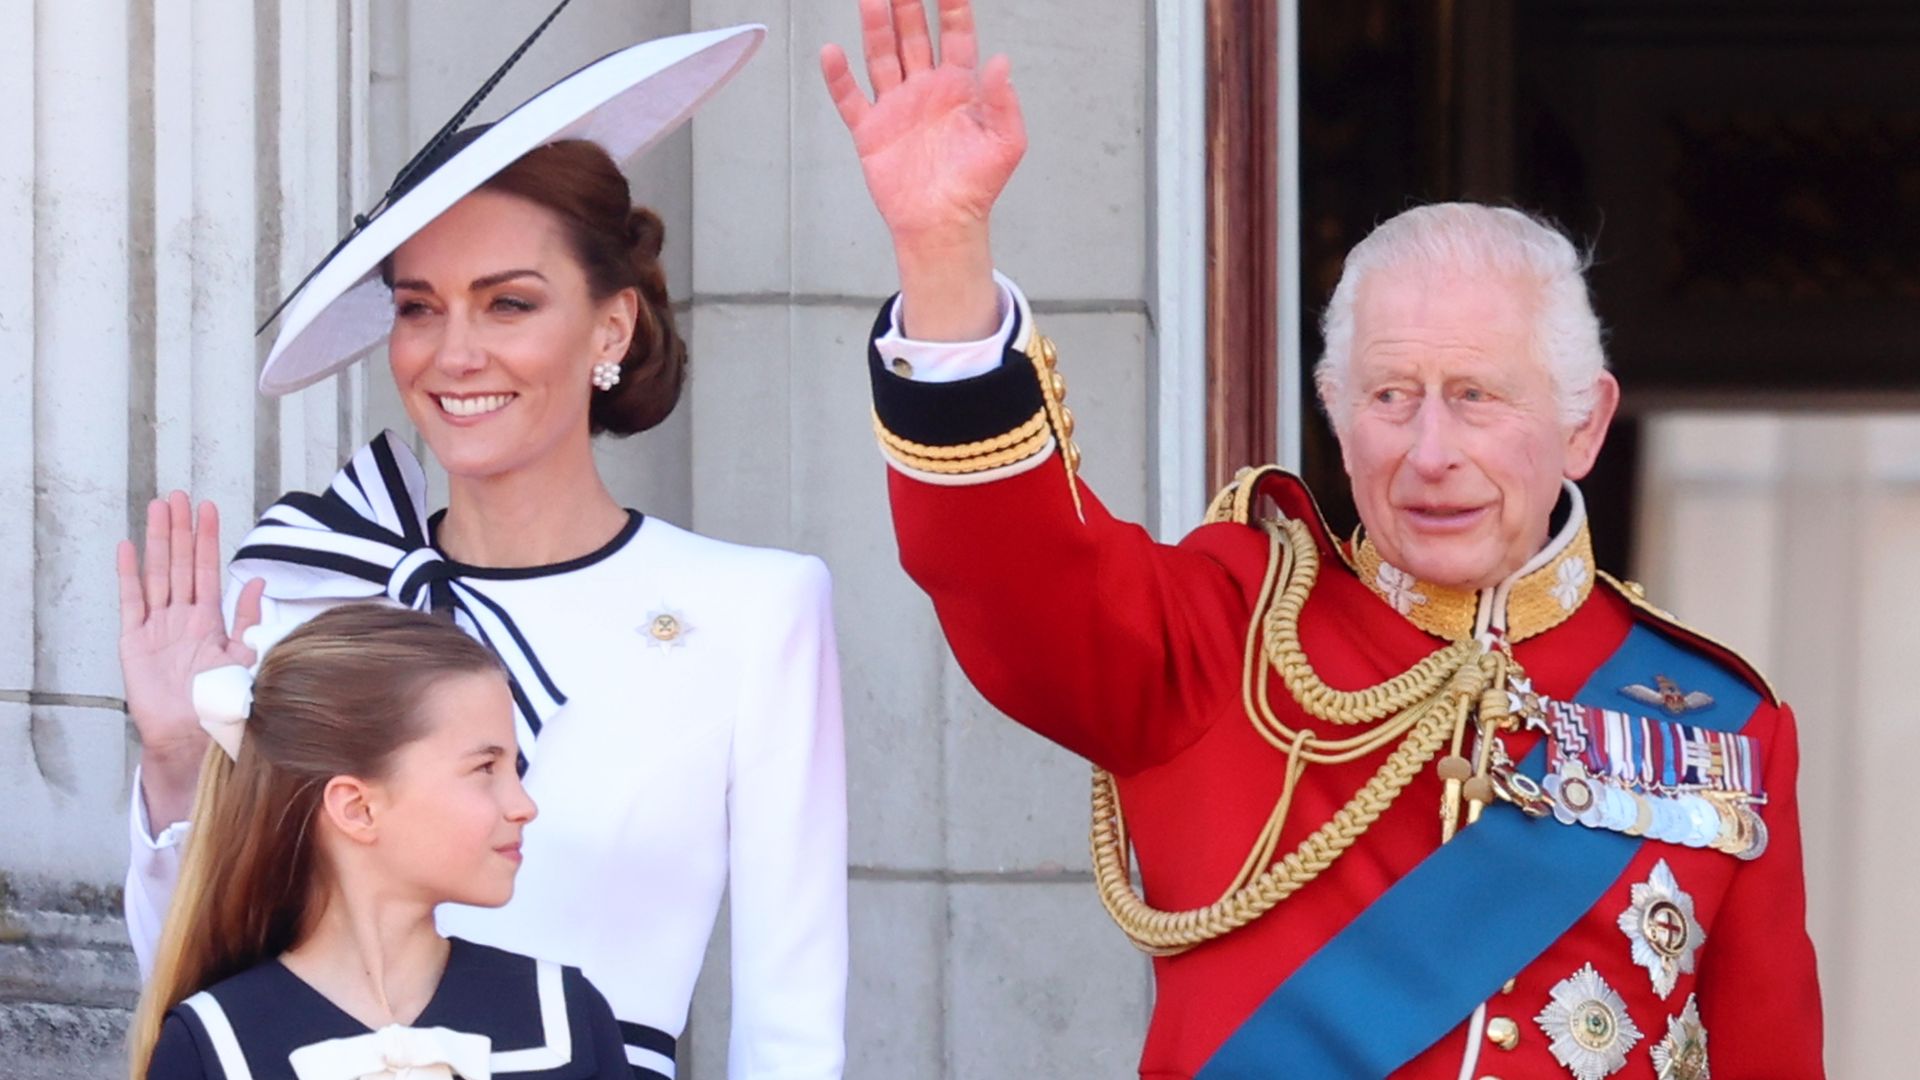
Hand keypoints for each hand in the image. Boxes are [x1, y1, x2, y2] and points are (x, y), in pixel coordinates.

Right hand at [117, 493, 264, 823]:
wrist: (192, 738)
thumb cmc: (220, 704)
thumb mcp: (244, 659)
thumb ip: (249, 620)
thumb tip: (261, 582)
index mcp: (210, 621)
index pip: (209, 571)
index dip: (208, 540)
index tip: (209, 509)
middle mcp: (182, 618)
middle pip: (181, 564)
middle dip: (180, 530)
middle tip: (179, 495)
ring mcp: (157, 627)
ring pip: (157, 574)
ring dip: (158, 541)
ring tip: (157, 508)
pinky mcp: (134, 641)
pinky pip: (131, 602)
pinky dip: (129, 575)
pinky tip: (128, 547)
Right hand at [821, 0, 1022, 338]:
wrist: (943, 226)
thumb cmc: (976, 189)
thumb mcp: (1006, 144)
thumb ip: (1003, 102)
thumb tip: (1001, 63)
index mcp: (958, 89)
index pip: (956, 35)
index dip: (953, 6)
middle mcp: (925, 91)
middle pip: (913, 35)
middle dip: (907, 4)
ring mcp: (896, 108)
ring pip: (882, 56)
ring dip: (876, 27)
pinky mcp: (871, 132)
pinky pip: (851, 98)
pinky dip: (839, 77)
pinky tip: (832, 53)